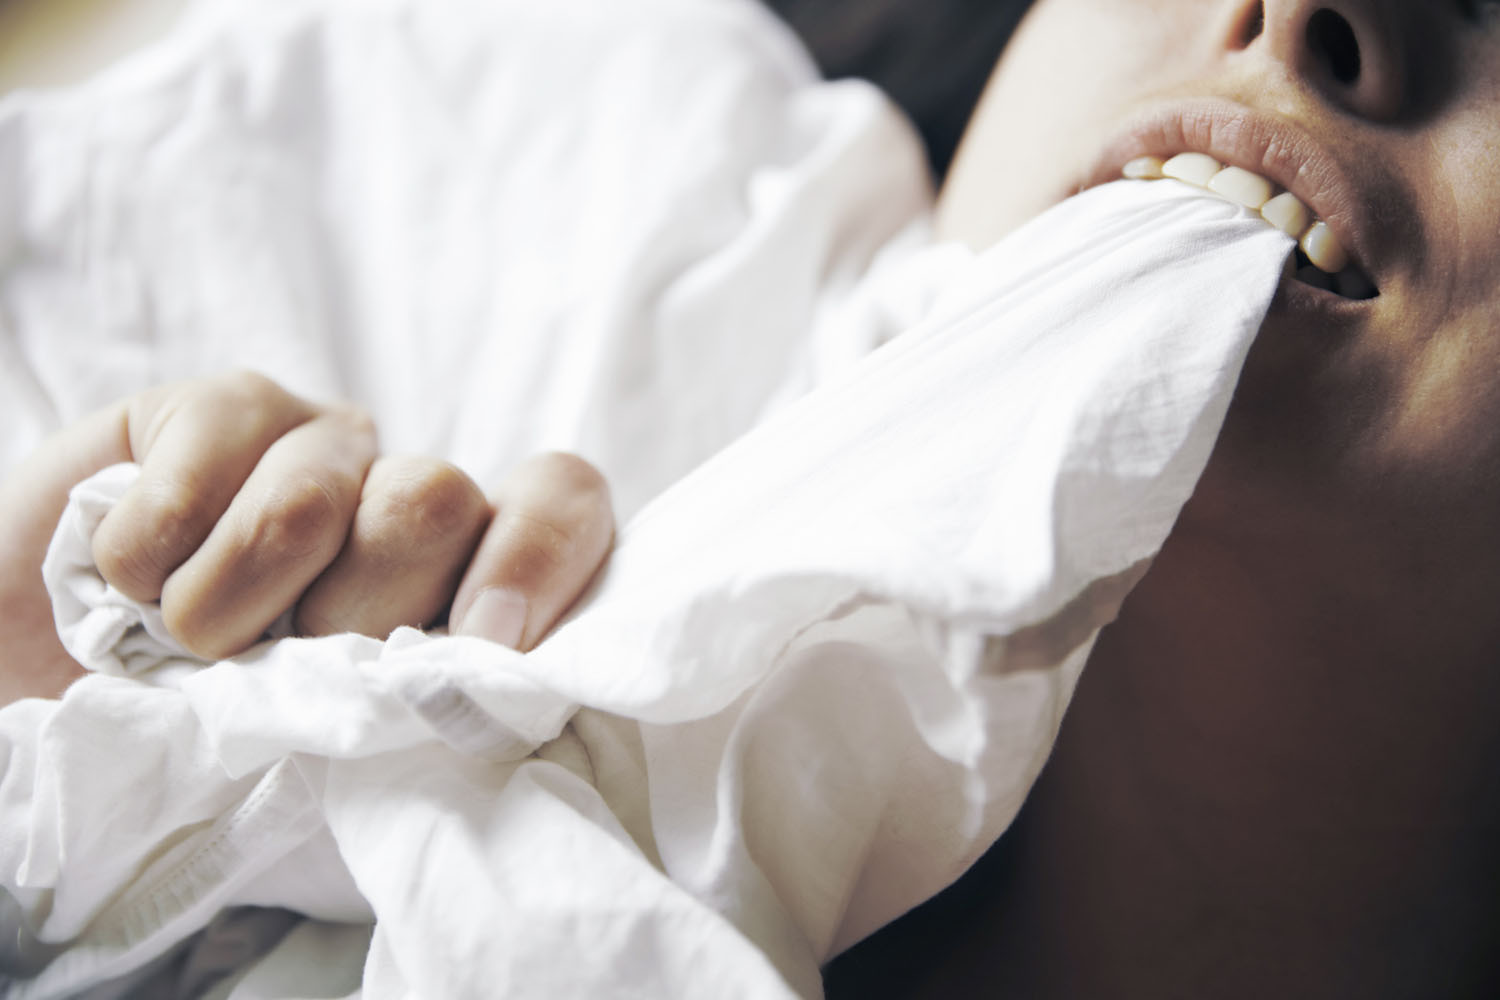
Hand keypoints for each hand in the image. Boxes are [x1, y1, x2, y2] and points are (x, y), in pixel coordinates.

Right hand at [0, 372, 612, 705]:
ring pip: (311, 504)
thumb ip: (430, 706)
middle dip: (349, 616)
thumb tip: (499, 679)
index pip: (561, 499)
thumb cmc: (227, 736)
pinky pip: (198, 478)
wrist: (62, 700)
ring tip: (193, 641)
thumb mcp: (346, 751)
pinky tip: (134, 579)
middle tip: (286, 664)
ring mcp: (319, 440)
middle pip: (436, 501)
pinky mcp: (219, 408)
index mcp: (470, 574)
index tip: (480, 646)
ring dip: (228, 611)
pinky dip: (147, 562)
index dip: (534, 558)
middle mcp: (410, 493)